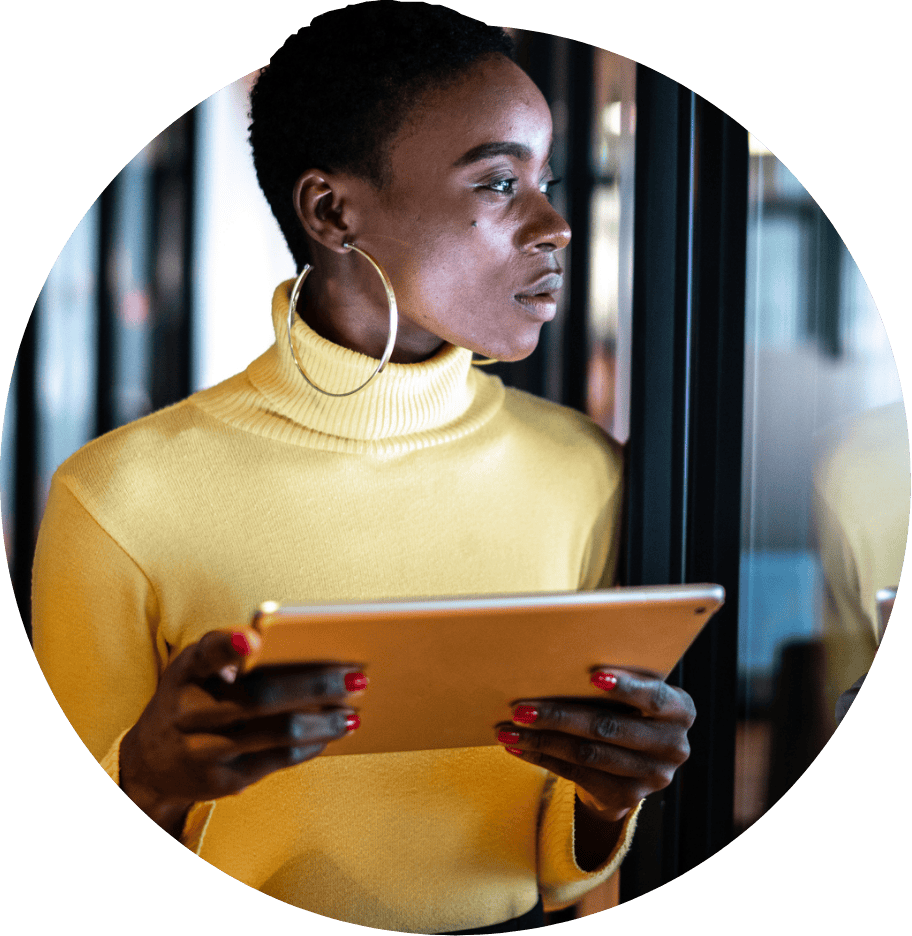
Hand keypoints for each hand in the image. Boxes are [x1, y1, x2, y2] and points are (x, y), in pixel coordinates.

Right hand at [120, 628, 365, 836]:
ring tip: (354, 712)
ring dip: (324, 722)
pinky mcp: (220, 782)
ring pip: (276, 734)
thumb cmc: (192, 695)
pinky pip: (276, 761)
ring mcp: (202, 750)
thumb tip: (306, 647)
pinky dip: (310, 746)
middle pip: (261, 697)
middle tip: (358, 676)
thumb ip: (233, 654)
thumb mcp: (196, 668)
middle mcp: (188, 710)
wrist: (151, 761)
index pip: (207, 653)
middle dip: (316, 686)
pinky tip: (332, 734)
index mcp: (186, 671)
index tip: (254, 637)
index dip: (229, 645)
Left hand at [495, 668, 694, 823]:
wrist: (633, 762)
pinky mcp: (626, 797)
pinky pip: (576, 775)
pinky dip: (543, 758)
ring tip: (508, 730)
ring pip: (586, 754)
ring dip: (541, 741)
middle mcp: (673, 745)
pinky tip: (518, 748)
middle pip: (608, 728)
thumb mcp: (633, 693)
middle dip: (559, 716)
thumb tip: (561, 653)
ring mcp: (651, 776)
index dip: (625, 687)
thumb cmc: (626, 708)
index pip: (654, 697)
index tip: (592, 675)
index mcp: (680, 709)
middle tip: (521, 707)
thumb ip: (612, 678)